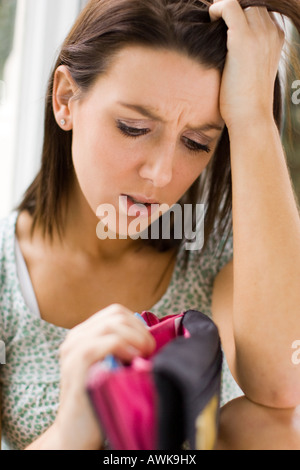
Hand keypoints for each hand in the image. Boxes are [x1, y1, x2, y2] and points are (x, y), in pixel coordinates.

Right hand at [53, 304, 154, 449]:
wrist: (76, 433)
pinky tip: (133, 362)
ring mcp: (73, 349)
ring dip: (136, 338)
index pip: (116, 312)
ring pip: (113, 325)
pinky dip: (127, 348)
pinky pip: (109, 342)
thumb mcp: (111, 366)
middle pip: (116, 314)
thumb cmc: (100, 398)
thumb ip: (123, 347)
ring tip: (142, 357)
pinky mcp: (76, 364)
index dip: (138, 324)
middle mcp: (74, 338)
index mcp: (82, 334)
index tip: (147, 345)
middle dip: (140, 331)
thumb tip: (152, 335)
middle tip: (149, 352)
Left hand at [209, 0, 284, 129]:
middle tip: (216, 21)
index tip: (225, 23)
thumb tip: (228, 47)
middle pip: (251, 5)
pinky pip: (229, 7)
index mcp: (276, 39)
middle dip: (233, 10)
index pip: (260, 12)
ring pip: (241, 3)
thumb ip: (248, 53)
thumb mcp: (253, 71)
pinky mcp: (243, 40)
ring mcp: (259, 35)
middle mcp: (271, 33)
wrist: (251, 118)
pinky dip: (217, 9)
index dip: (242, 14)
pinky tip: (210, 19)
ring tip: (213, 23)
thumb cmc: (246, 101)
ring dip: (225, 10)